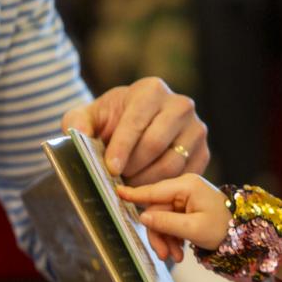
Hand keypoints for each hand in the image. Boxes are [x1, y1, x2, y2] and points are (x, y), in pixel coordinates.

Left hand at [63, 77, 208, 185]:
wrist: (138, 126)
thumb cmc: (112, 121)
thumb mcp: (89, 117)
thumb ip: (77, 123)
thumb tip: (77, 136)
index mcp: (151, 90)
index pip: (136, 122)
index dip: (122, 148)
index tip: (110, 168)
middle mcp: (180, 105)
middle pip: (156, 144)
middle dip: (133, 168)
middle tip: (117, 182)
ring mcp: (196, 128)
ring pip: (172, 164)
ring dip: (147, 182)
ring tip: (130, 187)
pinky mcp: (204, 151)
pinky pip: (186, 176)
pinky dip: (165, 189)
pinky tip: (147, 192)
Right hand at [115, 174, 230, 261]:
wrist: (242, 234)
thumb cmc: (222, 228)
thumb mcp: (193, 228)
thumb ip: (166, 222)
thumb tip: (143, 217)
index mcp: (186, 186)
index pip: (154, 190)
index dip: (134, 195)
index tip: (116, 193)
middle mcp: (184, 188)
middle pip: (156, 210)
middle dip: (158, 235)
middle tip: (164, 255)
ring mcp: (185, 197)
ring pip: (162, 219)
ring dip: (166, 240)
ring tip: (176, 257)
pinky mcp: (186, 207)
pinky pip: (171, 222)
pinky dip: (173, 238)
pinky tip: (180, 252)